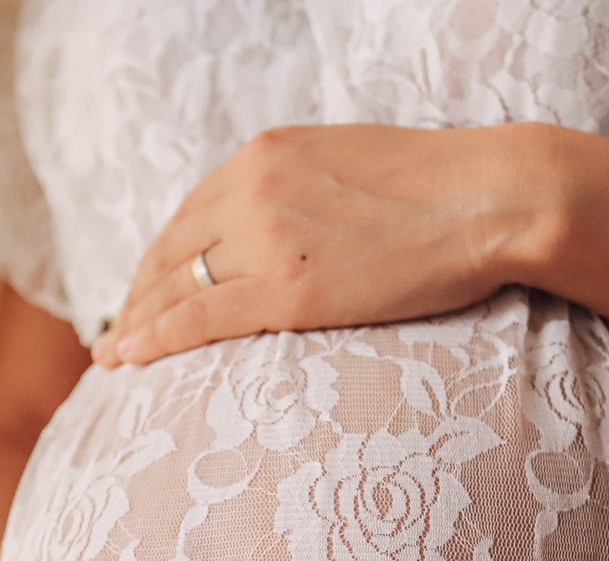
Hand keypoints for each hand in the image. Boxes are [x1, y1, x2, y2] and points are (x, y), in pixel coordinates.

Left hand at [93, 123, 542, 366]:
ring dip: (137, 323)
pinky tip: (128, 358)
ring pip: (176, 286)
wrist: (491, 198)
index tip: (142, 286)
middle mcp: (252, 188)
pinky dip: (153, 339)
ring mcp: (267, 239)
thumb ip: (304, 190)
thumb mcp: (351, 166)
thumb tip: (293, 223)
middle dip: (137, 293)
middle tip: (117, 331)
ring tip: (116, 354)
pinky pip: (198, 318)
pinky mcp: (287, 290)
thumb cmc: (444, 189)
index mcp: (266, 153)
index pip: (189, 213)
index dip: (159, 257)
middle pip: (171, 251)